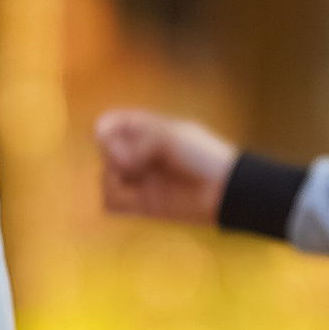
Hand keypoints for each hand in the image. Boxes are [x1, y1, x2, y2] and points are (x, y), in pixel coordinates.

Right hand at [96, 107, 234, 224]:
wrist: (224, 191)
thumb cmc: (203, 157)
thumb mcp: (171, 136)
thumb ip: (139, 141)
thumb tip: (118, 161)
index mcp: (147, 130)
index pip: (110, 123)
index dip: (104, 129)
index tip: (109, 134)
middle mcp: (139, 154)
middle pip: (104, 151)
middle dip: (112, 153)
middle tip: (134, 161)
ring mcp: (139, 180)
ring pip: (105, 177)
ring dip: (113, 177)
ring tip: (138, 179)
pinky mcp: (141, 205)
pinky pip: (110, 203)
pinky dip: (115, 199)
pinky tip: (136, 197)